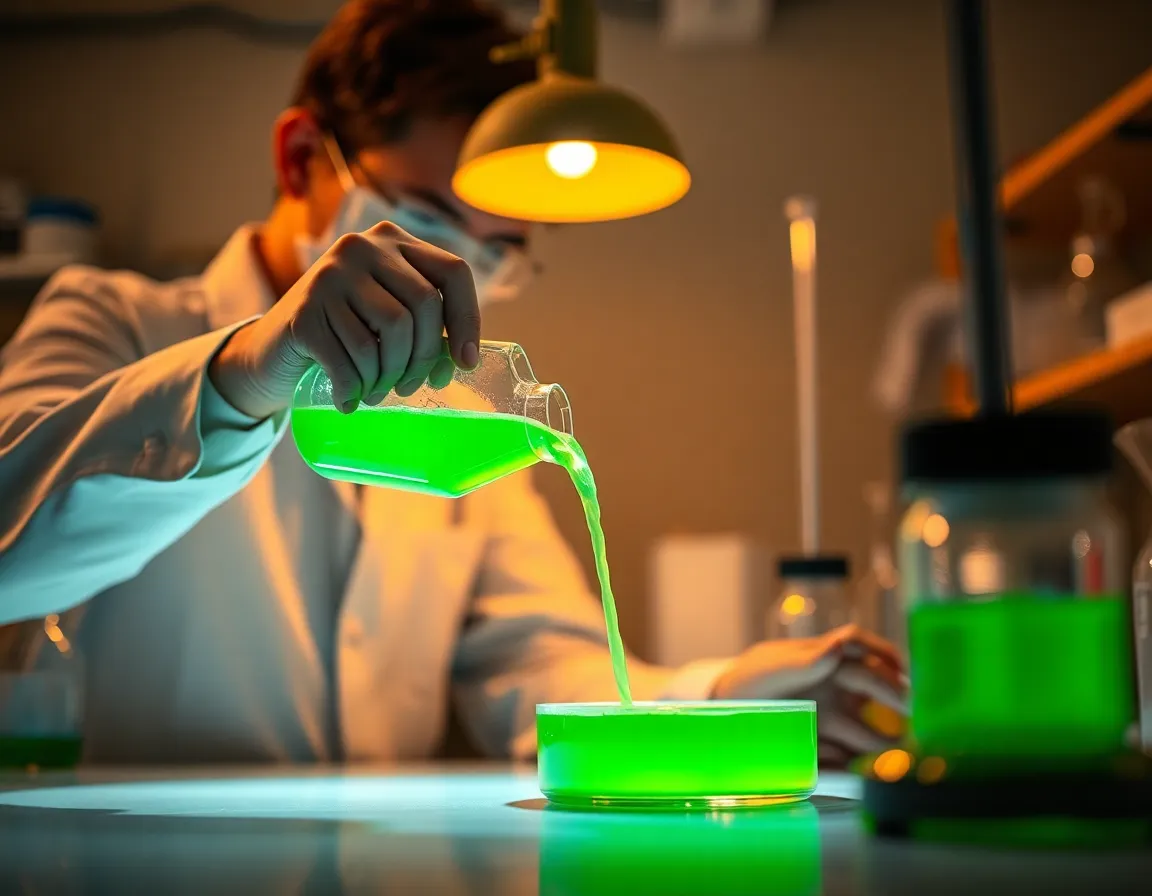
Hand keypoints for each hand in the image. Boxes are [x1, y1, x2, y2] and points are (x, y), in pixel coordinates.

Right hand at [209, 221, 480, 418]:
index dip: (467, 320)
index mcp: (393, 240)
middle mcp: (362, 247)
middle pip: (423, 306)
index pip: (453, 272)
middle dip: (424, 358)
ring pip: (392, 332)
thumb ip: (423, 323)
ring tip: (378, 392)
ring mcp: (329, 275)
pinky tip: (350, 400)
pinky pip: (354, 358)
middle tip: (409, 387)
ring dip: (390, 376)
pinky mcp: (304, 310)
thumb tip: (461, 359)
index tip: (466, 363)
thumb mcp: (387, 316)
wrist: (270, 352)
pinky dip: (357, 388)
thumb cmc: (343, 336)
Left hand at [713, 624, 907, 766]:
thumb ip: (806, 661)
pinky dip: (854, 769)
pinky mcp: (820, 746)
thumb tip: (841, 646)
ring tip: (897, 759)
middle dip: (896, 702)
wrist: (721, 712)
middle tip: (913, 719)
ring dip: (881, 744)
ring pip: (864, 730)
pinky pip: (844, 758)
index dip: (884, 655)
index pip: (860, 648)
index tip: (902, 670)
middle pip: (872, 691)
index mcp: (823, 659)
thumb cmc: (748, 680)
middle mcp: (833, 686)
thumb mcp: (771, 669)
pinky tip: (864, 778)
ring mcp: (830, 716)